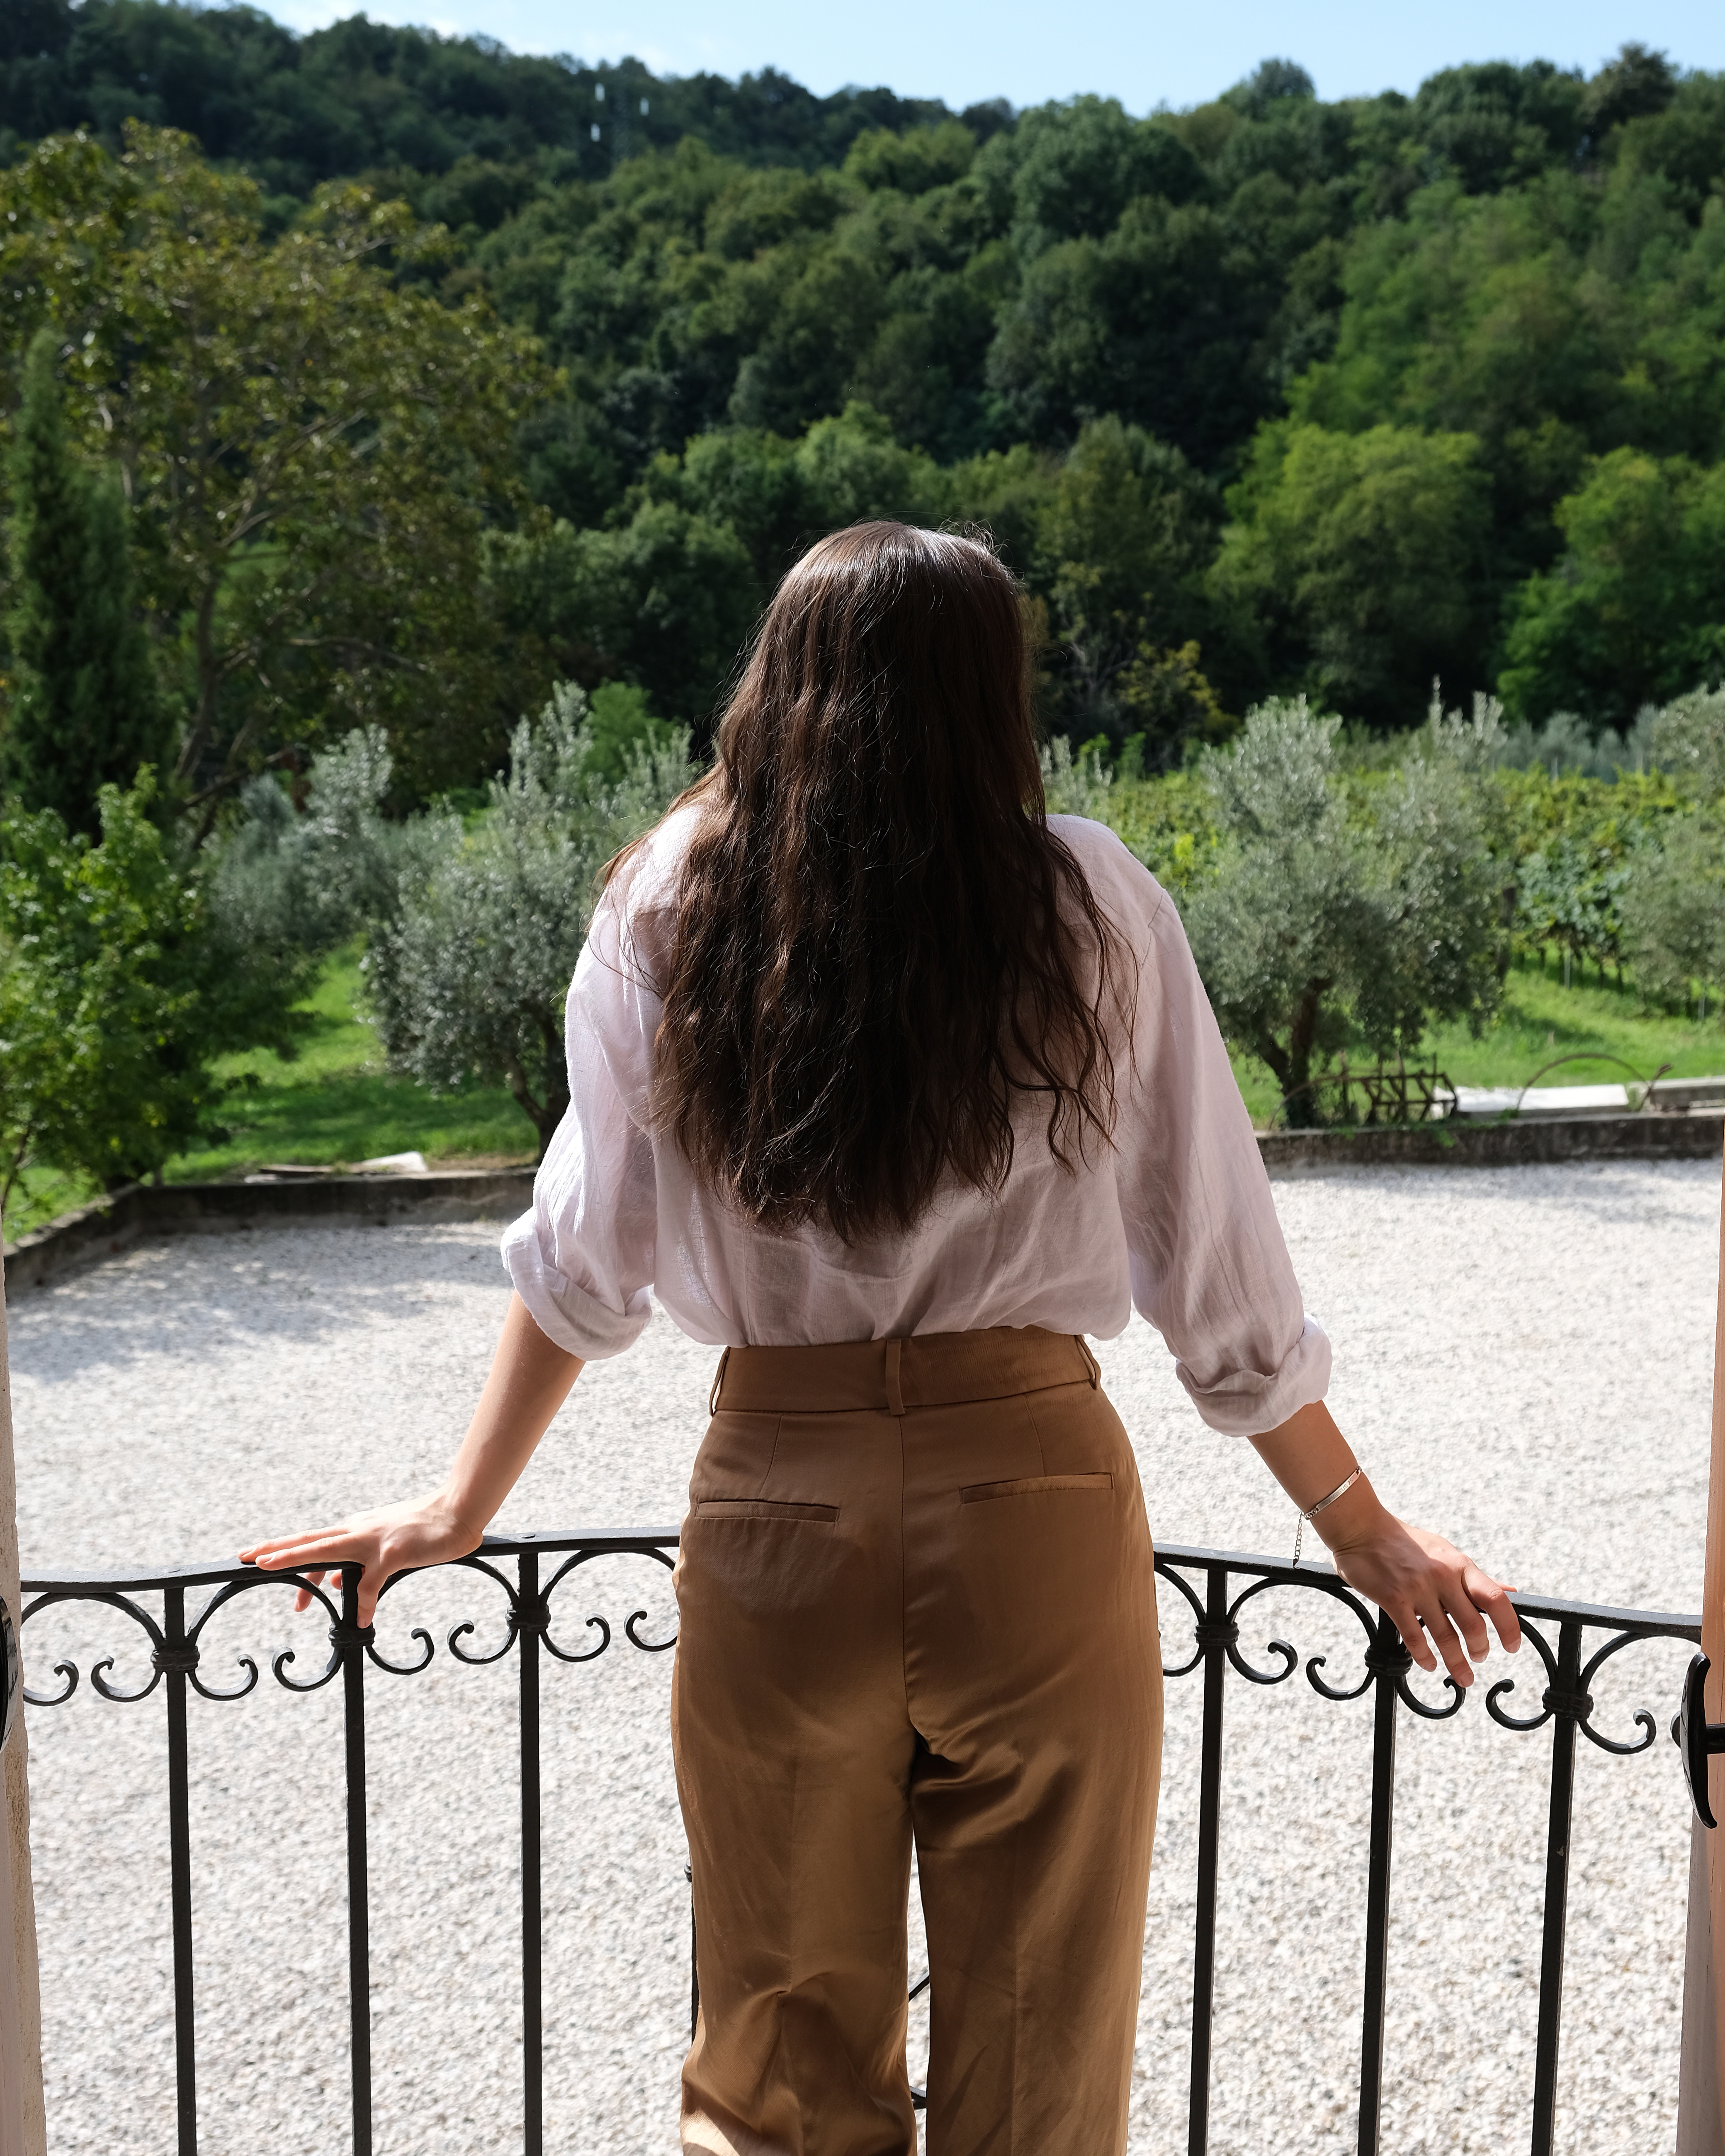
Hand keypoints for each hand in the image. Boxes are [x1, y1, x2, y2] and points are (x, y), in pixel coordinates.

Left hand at [239, 1491, 481, 1627]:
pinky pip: (371, 1585)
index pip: (313, 1541)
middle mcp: (358, 1530)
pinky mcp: (392, 1553)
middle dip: (275, 1549)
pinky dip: (364, 1603)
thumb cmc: (423, 1528)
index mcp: (355, 1529)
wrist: (457, 1510)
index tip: (258, 1560)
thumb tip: (336, 1583)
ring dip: (296, 1560)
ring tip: (269, 1568)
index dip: (286, 1551)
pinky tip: (363, 1619)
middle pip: (309, 1540)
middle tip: (246, 1556)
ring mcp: (373, 1541)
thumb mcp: (384, 1545)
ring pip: (326, 1551)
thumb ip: (359, 1563)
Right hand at [1327, 1513, 1519, 1687]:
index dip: (1509, 1627)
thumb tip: (1510, 1592)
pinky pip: (1414, 1637)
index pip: (1495, 1599)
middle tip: (1479, 1659)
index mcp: (1459, 1565)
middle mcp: (1442, 1576)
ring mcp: (1417, 1588)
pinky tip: (1429, 1664)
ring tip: (1463, 1676)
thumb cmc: (1406, 1540)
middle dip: (1480, 1650)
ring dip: (1457, 1663)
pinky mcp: (1393, 1599)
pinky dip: (1425, 1657)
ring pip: (1445, 1636)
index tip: (1512, 1646)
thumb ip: (1475, 1577)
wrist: (1362, 1528)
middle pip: (1473, 1625)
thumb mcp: (1446, 1552)